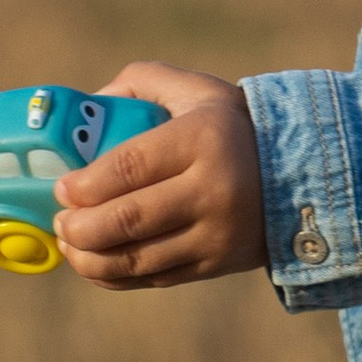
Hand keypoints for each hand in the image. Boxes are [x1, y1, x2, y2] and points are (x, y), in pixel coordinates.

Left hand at [53, 62, 266, 289]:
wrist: (301, 175)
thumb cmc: (231, 126)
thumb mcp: (194, 90)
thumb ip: (139, 83)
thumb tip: (86, 110)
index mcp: (202, 139)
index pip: (128, 166)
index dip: (84, 183)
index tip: (62, 187)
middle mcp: (212, 190)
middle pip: (127, 219)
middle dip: (79, 226)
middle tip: (61, 221)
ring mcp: (216, 234)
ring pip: (137, 257)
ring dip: (90, 258)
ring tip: (71, 245)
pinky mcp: (216, 264)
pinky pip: (154, 278)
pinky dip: (116, 277)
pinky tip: (94, 264)